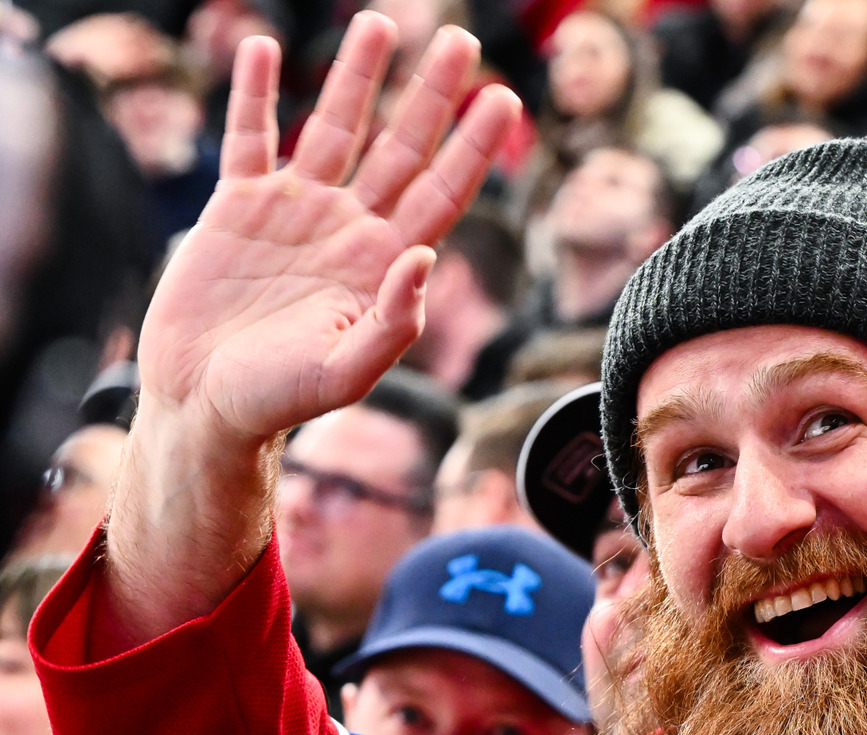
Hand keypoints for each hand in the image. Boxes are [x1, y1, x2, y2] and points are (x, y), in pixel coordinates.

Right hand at [138, 13, 518, 446]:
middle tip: (460, 40)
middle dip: (430, 94)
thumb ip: (394, 322)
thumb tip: (424, 255)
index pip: (442, 191)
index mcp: (385, 263)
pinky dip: (255, 94)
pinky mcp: (238, 207)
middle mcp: (350, 227)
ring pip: (334, 128)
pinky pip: (251, 137)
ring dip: (356, 77)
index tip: (502, 98)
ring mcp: (296, 212)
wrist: (206, 406)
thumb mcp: (347, 372)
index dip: (472, 146)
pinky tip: (265, 47)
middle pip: (400, 145)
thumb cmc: (281, 400)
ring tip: (378, 24)